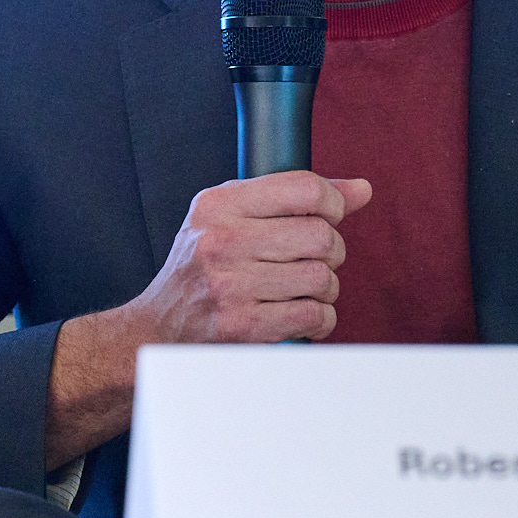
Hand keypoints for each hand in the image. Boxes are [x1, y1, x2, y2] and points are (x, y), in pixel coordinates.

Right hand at [128, 170, 372, 345]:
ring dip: (324, 288)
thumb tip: (361, 190)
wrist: (156, 329)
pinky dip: (319, 318)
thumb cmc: (202, 269)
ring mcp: (230, 285)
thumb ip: (294, 199)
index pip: (304, 188)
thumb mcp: (232, 218)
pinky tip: (301, 315)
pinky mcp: (242, 326)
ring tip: (302, 290)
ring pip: (322, 278)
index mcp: (218, 204)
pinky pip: (314, 316)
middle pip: (320, 235)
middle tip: (315, 259)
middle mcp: (221, 241)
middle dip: (331, 251)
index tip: (330, 216)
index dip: (333, 202)